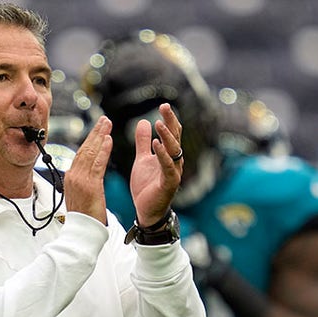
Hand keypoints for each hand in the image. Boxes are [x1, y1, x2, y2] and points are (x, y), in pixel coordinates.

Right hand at [62, 116, 112, 224]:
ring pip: (91, 152)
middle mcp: (74, 175)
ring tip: (107, 124)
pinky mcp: (91, 185)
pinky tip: (108, 140)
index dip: (90, 140)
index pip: (81, 153)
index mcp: (71, 177)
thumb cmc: (84, 217)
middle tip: (104, 120)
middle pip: (85, 149)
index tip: (98, 130)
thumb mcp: (81, 195)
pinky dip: (103, 150)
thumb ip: (84, 181)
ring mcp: (81, 179)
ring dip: (100, 136)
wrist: (82, 231)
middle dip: (95, 133)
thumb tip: (87, 174)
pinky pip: (98, 163)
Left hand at [129, 103, 183, 226]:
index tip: (164, 104)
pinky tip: (156, 144)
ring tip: (159, 123)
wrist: (146, 211)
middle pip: (175, 137)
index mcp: (169, 155)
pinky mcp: (168, 183)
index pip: (171, 133)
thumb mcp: (142, 159)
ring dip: (166, 136)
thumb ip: (143, 142)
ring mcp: (173, 172)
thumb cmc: (146, 186)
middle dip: (170, 122)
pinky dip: (162, 155)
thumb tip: (144, 121)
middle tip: (165, 106)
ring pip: (173, 150)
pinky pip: (167, 167)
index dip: (169, 119)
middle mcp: (175, 162)